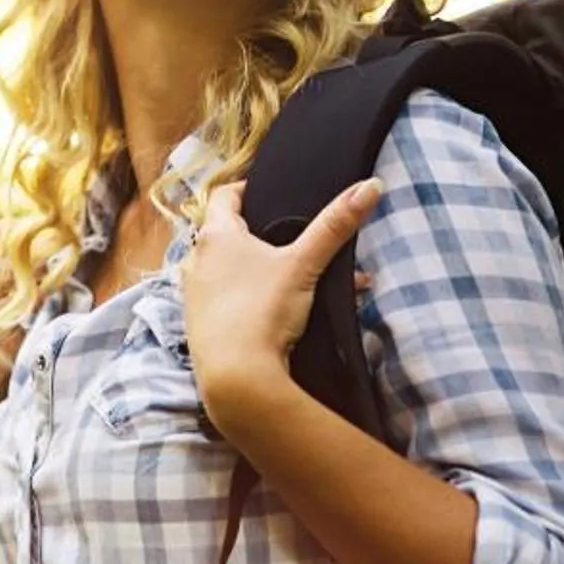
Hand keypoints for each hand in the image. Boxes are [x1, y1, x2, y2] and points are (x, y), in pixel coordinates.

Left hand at [178, 178, 382, 424]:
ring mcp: (194, 295)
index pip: (224, 196)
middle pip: (227, 234)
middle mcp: (196, 262)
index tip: (266, 193)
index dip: (246, 190)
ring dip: (260, 271)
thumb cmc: (262, 311)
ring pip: (230, 271)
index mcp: (214, 236)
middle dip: (262, 235)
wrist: (236, 377)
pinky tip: (280, 312)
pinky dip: (251, 299)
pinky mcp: (199, 325)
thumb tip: (369, 186)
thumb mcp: (304, 264)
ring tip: (297, 278)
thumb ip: (334, 225)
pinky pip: (227, 301)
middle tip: (291, 237)